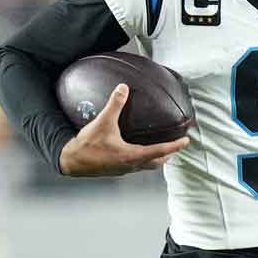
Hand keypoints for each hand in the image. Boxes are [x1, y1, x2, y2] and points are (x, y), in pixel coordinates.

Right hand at [58, 84, 189, 176]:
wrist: (71, 162)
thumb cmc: (87, 145)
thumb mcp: (102, 122)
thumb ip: (115, 104)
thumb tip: (123, 88)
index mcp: (132, 156)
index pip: (160, 151)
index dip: (174, 146)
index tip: (186, 141)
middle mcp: (131, 165)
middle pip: (157, 162)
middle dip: (168, 154)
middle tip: (177, 146)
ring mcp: (124, 169)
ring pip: (147, 166)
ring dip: (157, 158)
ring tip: (163, 148)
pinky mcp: (117, 169)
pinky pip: (136, 165)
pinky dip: (145, 159)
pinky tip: (139, 150)